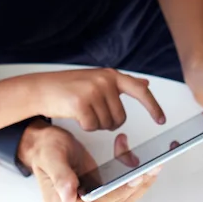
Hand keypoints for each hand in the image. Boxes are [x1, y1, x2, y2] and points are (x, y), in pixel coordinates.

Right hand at [18, 121, 160, 201]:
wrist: (42, 143)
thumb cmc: (45, 149)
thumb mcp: (51, 156)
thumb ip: (60, 176)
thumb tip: (69, 197)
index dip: (117, 193)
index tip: (134, 178)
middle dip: (135, 187)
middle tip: (151, 169)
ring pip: (120, 200)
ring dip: (138, 184)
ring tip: (152, 166)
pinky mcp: (96, 193)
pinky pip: (119, 191)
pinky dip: (131, 178)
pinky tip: (137, 162)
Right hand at [31, 68, 165, 131]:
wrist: (41, 88)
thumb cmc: (68, 87)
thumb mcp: (97, 80)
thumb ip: (122, 84)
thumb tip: (146, 84)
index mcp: (110, 75)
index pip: (140, 91)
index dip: (153, 107)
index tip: (161, 119)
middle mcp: (104, 80)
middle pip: (121, 117)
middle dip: (108, 121)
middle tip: (92, 111)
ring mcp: (93, 91)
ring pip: (107, 124)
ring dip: (95, 124)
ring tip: (82, 110)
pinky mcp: (81, 103)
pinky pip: (92, 126)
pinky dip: (85, 126)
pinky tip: (75, 114)